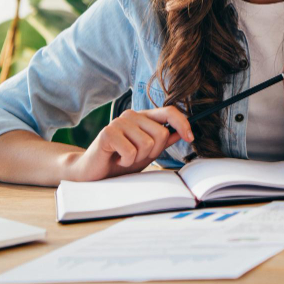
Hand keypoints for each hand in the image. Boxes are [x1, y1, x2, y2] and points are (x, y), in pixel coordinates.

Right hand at [66, 106, 193, 181]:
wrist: (93, 172)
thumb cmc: (119, 161)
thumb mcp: (146, 153)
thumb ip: (163, 142)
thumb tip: (182, 133)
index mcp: (143, 117)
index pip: (169, 111)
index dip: (182, 124)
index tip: (190, 138)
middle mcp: (132, 115)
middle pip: (162, 133)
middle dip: (154, 151)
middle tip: (137, 157)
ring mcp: (119, 122)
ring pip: (148, 143)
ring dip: (138, 158)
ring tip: (125, 158)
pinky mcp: (108, 132)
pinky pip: (131, 151)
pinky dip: (126, 162)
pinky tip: (116, 160)